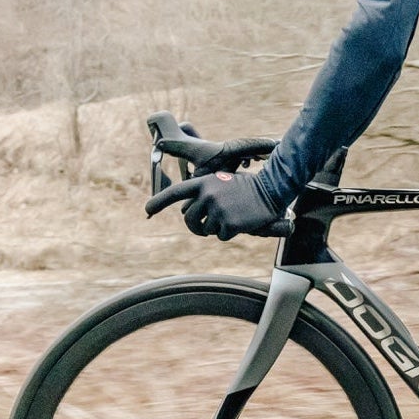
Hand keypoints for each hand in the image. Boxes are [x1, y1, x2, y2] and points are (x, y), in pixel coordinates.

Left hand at [145, 170, 282, 239]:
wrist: (272, 189)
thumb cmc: (248, 187)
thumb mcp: (223, 183)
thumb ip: (205, 194)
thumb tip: (189, 215)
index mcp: (204, 183)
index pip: (176, 192)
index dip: (159, 201)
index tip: (147, 210)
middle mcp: (208, 195)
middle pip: (189, 220)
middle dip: (195, 227)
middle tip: (205, 229)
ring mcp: (218, 209)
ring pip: (206, 230)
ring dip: (217, 228)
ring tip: (232, 216)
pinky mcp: (229, 223)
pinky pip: (221, 236)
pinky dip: (230, 233)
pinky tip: (241, 221)